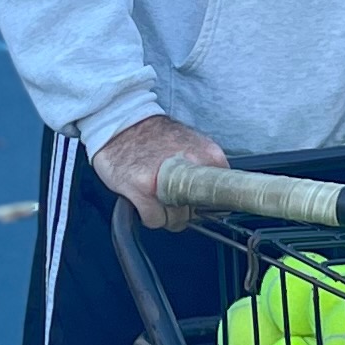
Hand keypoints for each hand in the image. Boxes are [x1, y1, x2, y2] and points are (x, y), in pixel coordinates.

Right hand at [90, 112, 226, 227]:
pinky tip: (143, 198)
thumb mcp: (192, 143)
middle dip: (185, 209)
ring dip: (166, 214)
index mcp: (208, 154)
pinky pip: (155, 220)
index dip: (209, 203)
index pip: (224, 196)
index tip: (201, 203)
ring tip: (154, 193)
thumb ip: (207, 166)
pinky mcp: (142, 191)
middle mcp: (191, 167)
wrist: (120, 123)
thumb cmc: (154, 136)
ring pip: (177, 220)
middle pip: (198, 212)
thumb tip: (217, 196)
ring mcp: (166, 181)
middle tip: (170, 193)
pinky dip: (149, 215)